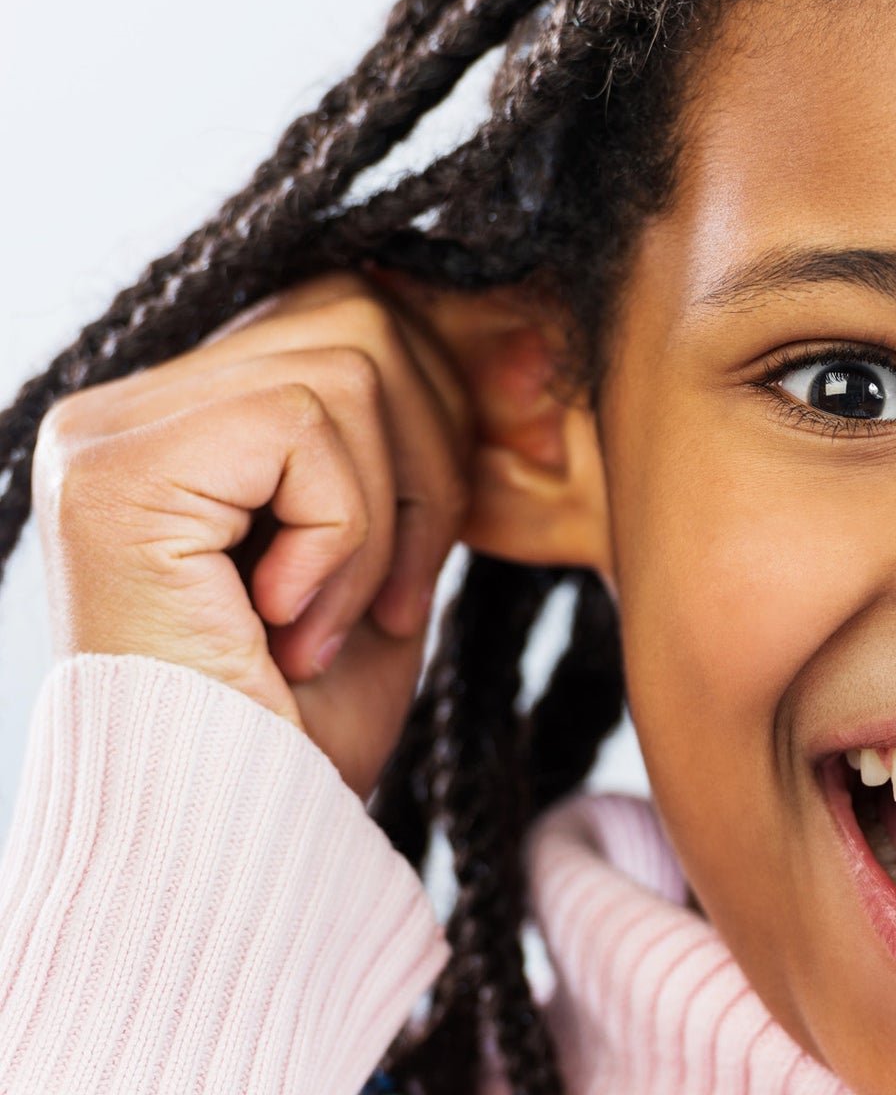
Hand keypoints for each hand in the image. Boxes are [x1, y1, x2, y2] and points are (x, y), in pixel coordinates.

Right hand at [33, 274, 473, 793]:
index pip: (349, 321)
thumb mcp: (388, 563)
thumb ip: (421, 451)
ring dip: (383, 516)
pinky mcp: (118, 471)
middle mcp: (123, 412)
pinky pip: (308, 422)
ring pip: (350, 362)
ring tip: (333, 623)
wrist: (229, 848)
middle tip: (392, 600)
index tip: (450, 539)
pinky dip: (343, 532)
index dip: (440, 415)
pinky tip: (290, 626)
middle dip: (428, 461)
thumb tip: (520, 341)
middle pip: (359, 315)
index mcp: (180, 425)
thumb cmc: (304, 731)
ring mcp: (107, 434)